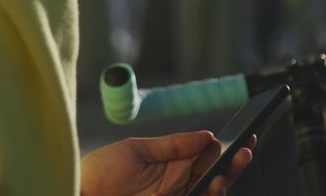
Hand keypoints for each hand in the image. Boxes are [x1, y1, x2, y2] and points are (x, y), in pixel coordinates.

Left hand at [80, 131, 255, 195]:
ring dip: (224, 181)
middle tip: (246, 148)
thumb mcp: (136, 150)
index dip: (227, 150)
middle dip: (234, 165)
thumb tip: (206, 135)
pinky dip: (210, 194)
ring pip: (211, 194)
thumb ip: (172, 145)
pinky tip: (214, 183)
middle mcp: (178, 187)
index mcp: (172, 168)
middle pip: (216, 178)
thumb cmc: (101, 174)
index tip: (245, 135)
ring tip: (228, 165)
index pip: (207, 159)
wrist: (79, 193)